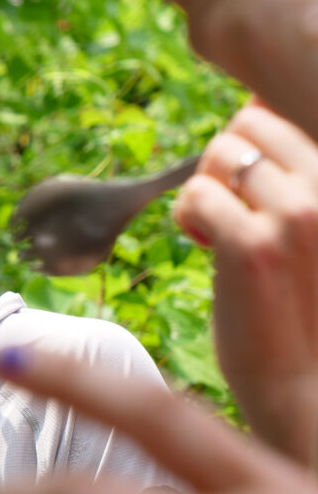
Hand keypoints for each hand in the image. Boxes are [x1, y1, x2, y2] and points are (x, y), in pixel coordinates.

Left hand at [171, 104, 317, 466]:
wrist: (310, 386)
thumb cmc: (308, 307)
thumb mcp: (312, 229)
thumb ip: (295, 175)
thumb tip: (253, 106)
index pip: (279, 116)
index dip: (249, 155)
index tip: (255, 201)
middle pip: (247, 123)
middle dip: (226, 164)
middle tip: (234, 216)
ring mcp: (299, 215)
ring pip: (220, 152)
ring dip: (205, 191)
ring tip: (223, 235)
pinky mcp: (253, 247)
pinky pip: (195, 195)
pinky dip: (188, 218)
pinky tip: (208, 249)